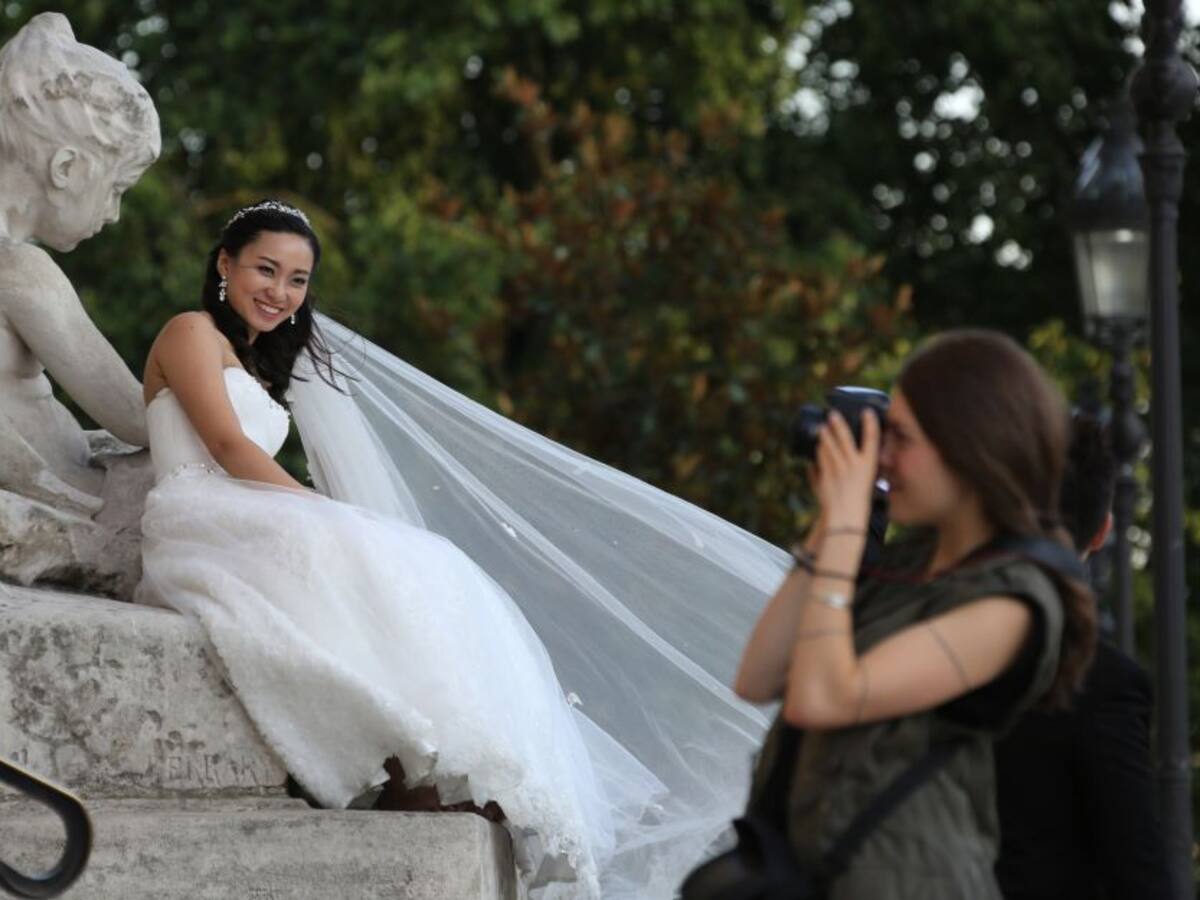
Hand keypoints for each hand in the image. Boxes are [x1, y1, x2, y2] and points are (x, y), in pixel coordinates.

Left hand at [812, 409, 878, 531]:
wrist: (846, 518)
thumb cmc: (859, 502)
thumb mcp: (866, 482)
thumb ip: (859, 468)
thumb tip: (847, 454)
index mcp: (868, 466)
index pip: (872, 440)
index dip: (870, 424)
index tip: (867, 411)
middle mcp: (852, 465)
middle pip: (844, 437)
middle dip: (837, 423)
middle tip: (831, 413)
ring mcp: (837, 469)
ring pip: (827, 446)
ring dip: (823, 436)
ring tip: (821, 428)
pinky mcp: (824, 475)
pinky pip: (818, 460)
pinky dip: (817, 454)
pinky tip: (816, 448)